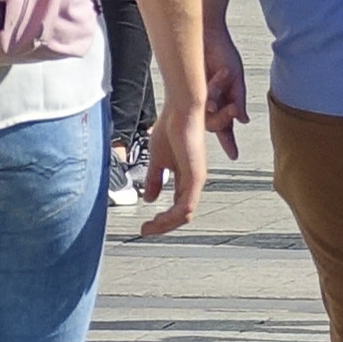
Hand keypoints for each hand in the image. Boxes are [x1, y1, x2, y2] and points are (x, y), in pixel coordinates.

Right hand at [133, 98, 213, 237]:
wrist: (181, 110)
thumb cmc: (171, 129)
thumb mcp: (158, 160)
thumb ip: (155, 179)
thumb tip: (150, 199)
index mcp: (187, 179)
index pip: (178, 208)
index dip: (162, 220)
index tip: (145, 226)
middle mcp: (194, 182)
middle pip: (182, 215)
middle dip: (163, 226)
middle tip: (145, 231)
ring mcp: (197, 180)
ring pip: (185, 214)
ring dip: (165, 225)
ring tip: (148, 228)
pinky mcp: (196, 176)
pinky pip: (186, 205)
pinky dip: (172, 216)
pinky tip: (157, 219)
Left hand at [203, 20, 250, 150]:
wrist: (207, 35)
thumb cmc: (222, 52)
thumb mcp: (237, 78)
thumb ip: (239, 100)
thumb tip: (243, 120)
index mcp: (225, 101)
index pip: (228, 127)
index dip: (230, 142)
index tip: (234, 155)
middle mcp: (210, 103)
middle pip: (216, 125)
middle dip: (224, 118)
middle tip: (230, 107)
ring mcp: (198, 98)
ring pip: (206, 117)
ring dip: (216, 101)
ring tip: (219, 79)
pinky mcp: (187, 91)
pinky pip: (197, 102)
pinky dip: (208, 93)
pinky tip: (211, 82)